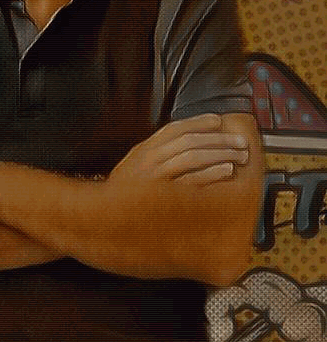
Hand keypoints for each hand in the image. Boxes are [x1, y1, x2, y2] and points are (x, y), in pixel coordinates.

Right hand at [110, 112, 250, 189]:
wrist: (102, 219)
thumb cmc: (122, 196)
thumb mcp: (134, 167)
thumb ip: (155, 154)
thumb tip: (187, 144)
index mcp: (143, 150)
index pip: (175, 128)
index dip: (199, 122)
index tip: (218, 121)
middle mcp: (149, 160)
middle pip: (190, 141)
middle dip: (219, 139)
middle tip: (240, 143)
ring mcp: (156, 177)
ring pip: (194, 156)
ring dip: (220, 154)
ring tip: (239, 156)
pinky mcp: (165, 196)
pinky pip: (193, 180)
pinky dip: (212, 173)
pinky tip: (227, 171)